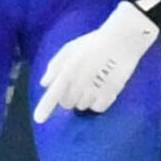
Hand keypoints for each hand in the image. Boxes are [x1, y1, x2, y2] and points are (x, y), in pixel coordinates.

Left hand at [32, 1, 159, 122]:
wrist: (121, 40)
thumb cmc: (93, 43)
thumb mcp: (70, 49)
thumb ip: (55, 66)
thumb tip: (44, 83)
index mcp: (68, 70)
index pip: (54, 93)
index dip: (45, 107)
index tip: (39, 119)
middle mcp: (80, 83)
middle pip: (66, 104)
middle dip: (68, 97)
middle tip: (77, 84)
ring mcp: (95, 90)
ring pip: (81, 106)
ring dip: (83, 99)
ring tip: (92, 82)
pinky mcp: (109, 94)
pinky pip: (97, 108)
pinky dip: (97, 102)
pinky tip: (101, 89)